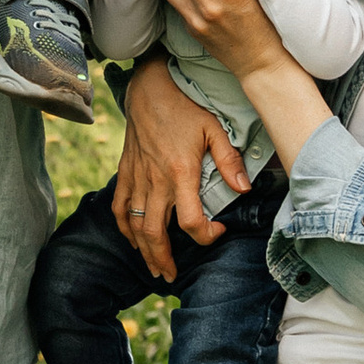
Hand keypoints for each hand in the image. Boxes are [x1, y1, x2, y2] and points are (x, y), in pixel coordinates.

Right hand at [112, 54, 249, 279]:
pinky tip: (132, 238)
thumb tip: (244, 189)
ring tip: (153, 267)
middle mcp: (155, 180)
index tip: (218, 230)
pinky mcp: (125, 171)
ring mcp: (137, 177)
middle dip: (163, 259)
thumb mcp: (214, 128)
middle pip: (155, 233)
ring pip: (135, 225)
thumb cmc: (184, 106)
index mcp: (180, 173)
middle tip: (170, 276)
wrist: (149, 87)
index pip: (191, 221)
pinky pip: (119, 206)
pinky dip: (124, 227)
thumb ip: (230, 160)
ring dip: (143, 250)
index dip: (206, 235)